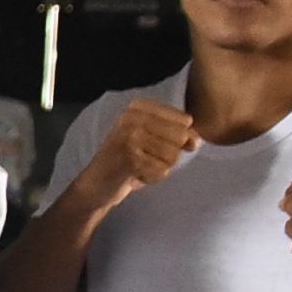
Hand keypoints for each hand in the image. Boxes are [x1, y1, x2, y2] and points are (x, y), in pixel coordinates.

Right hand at [73, 99, 197, 211]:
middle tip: (145, 157)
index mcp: (138, 107)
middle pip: (181, 137)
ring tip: (140, 165)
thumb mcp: (152, 139)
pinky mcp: (130, 158)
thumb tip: (196, 141)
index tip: (153, 144)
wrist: (96, 184)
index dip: (177, 138)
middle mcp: (132, 117)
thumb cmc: (128, 160)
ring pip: (173, 155)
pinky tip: (135, 174)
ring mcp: (129, 137)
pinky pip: (162, 171)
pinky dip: (152, 178)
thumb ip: (178, 135)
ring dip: (160, 167)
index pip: (184, 120)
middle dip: (169, 154)